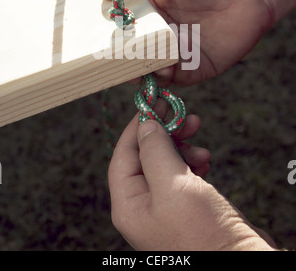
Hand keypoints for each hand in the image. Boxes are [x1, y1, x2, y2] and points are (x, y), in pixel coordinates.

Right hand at [102, 0, 272, 86]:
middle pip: (131, 53)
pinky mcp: (196, 66)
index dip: (108, 36)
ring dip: (143, 70)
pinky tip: (167, 67)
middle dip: (122, 61)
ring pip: (151, 69)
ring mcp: (176, 52)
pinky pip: (177, 79)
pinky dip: (168, 76)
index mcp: (146, 10)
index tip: (98, 40)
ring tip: (142, 66)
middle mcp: (158, 33)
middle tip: (115, 62)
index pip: (119, 28)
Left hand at [108, 100, 275, 250]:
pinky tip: (205, 161)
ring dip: (183, 148)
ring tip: (202, 148)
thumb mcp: (173, 186)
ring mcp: (164, 205)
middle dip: (166, 135)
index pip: (123, 155)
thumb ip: (155, 151)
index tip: (154, 106)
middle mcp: (142, 205)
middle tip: (186, 118)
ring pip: (166, 162)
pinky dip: (193, 162)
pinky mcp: (185, 205)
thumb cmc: (203, 232)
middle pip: (146, 156)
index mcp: (129, 204)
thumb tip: (145, 125)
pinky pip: (182, 174)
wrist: (238, 262)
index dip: (137, 128)